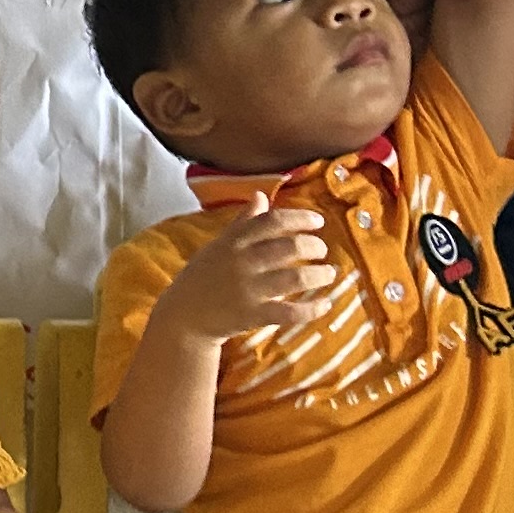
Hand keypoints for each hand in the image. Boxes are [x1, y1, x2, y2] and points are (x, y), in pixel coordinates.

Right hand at [159, 192, 333, 345]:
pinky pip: (290, 312)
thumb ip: (242, 222)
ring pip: (295, 278)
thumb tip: (260, 195)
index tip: (318, 222)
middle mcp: (242, 262)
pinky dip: (313, 309)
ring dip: (320, 275)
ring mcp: (248, 290)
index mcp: (233, 242)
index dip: (300, 218)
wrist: (184, 317)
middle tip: (322, 251)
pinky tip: (325, 304)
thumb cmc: (203, 278)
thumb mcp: (218, 246)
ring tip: (330, 274)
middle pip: (289, 248)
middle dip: (314, 247)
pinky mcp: (253, 316)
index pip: (272, 221)